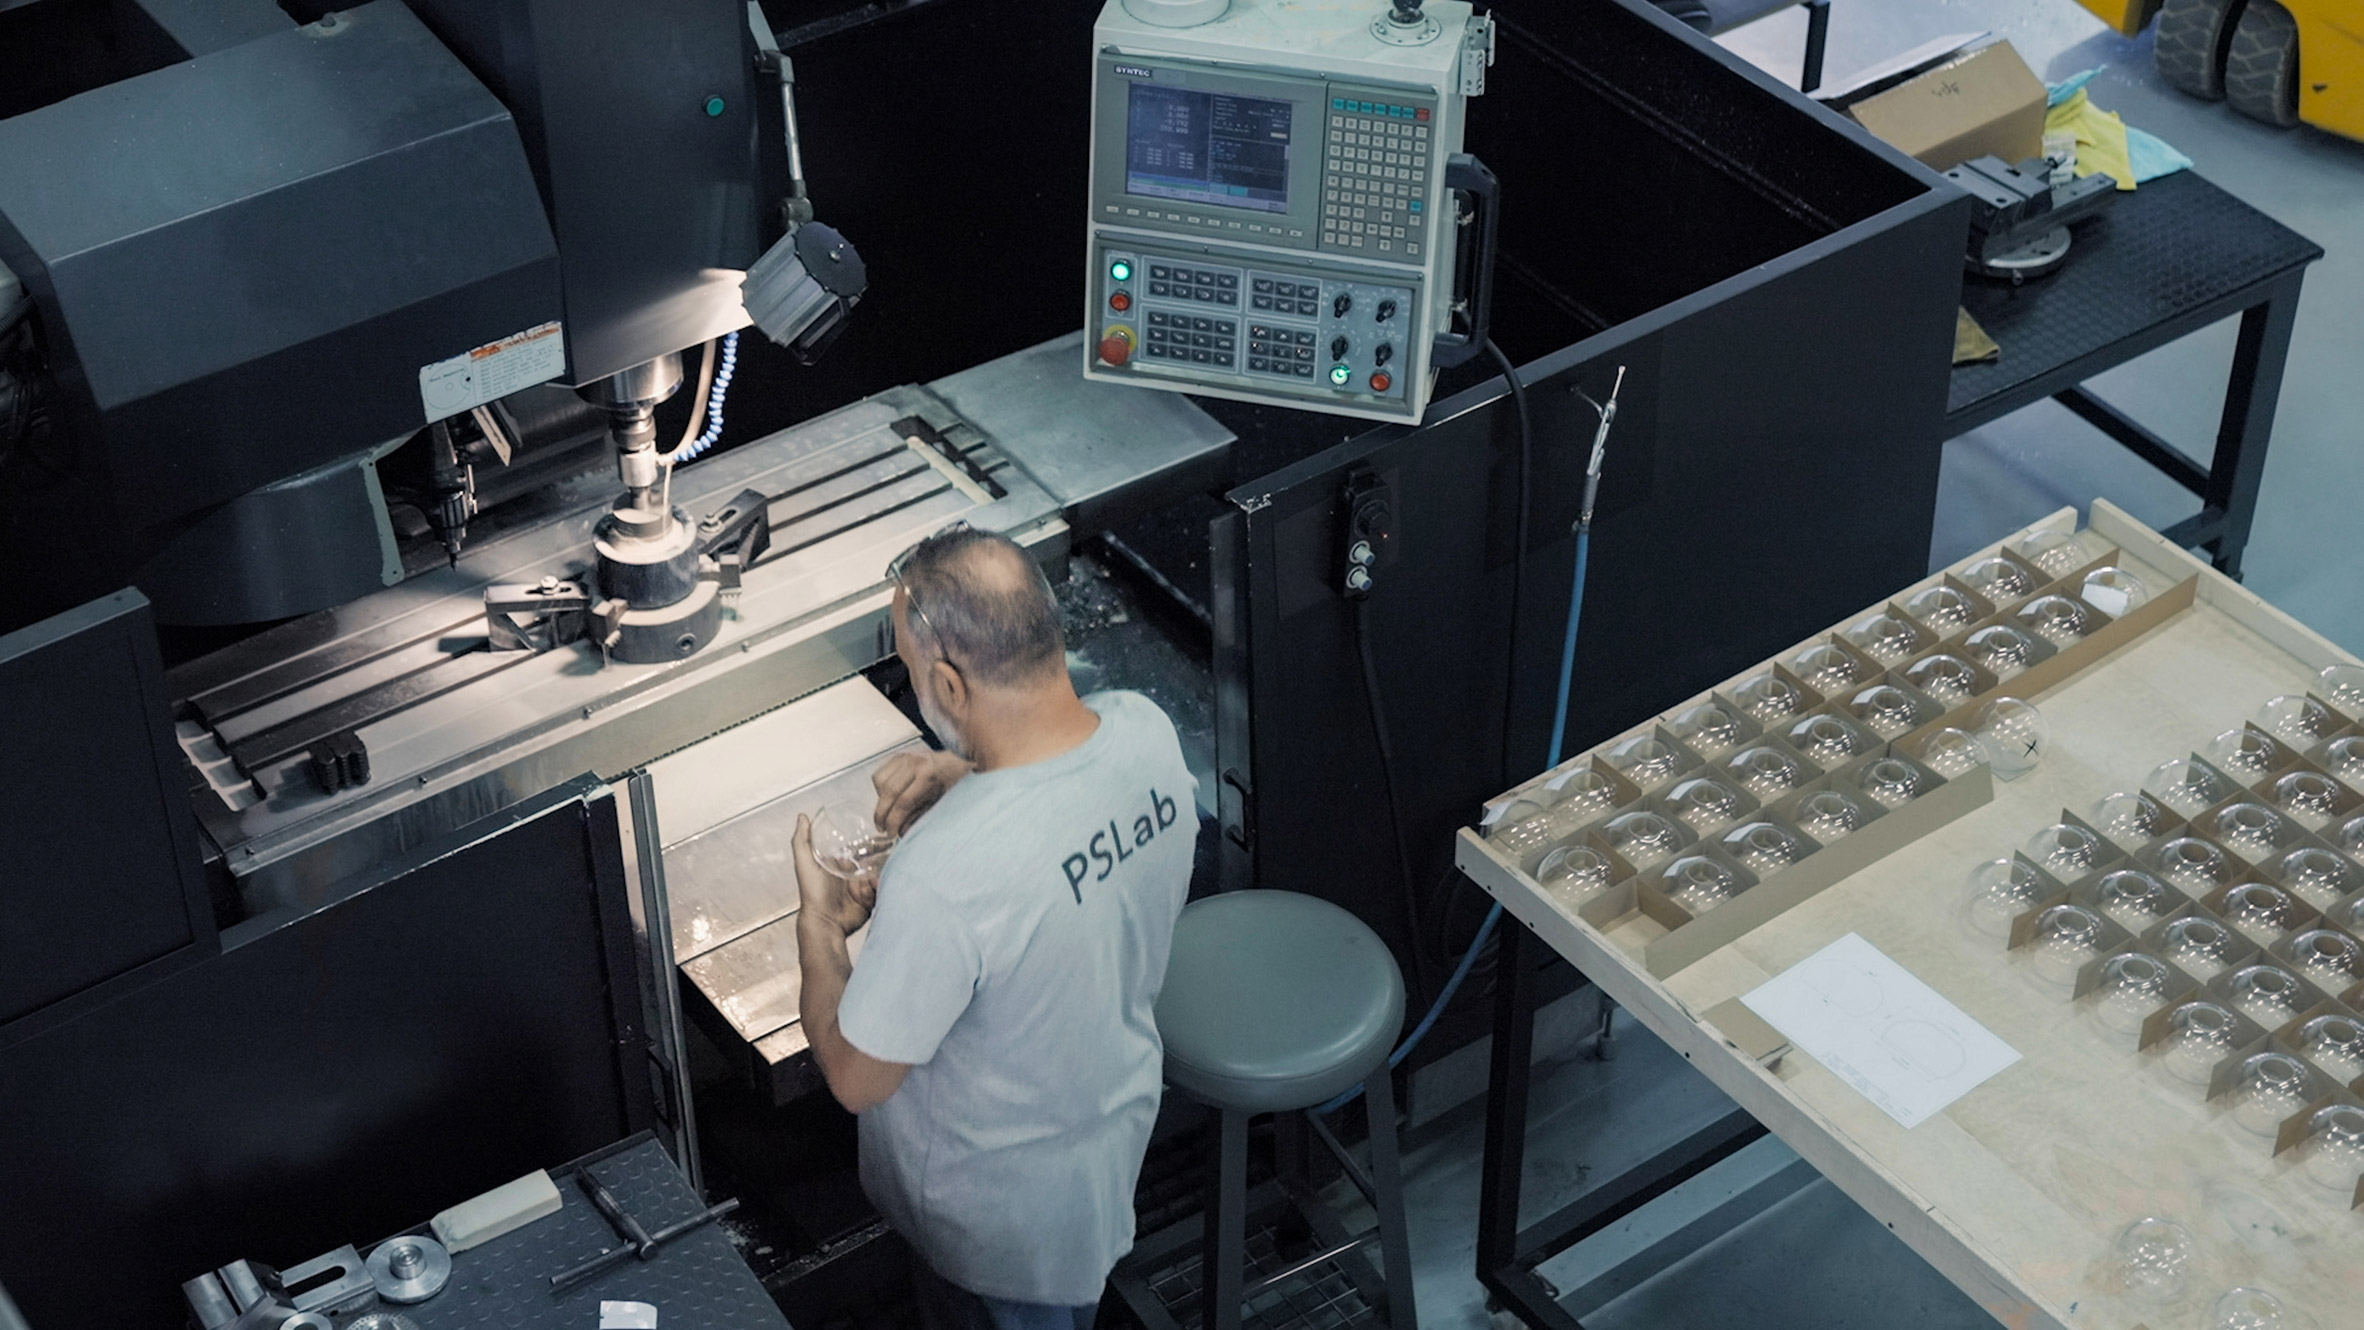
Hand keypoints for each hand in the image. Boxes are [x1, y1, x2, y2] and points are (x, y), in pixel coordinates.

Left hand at [794, 813, 876, 937]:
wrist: (825, 922)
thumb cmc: (813, 893)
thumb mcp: (805, 863)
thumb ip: (802, 841)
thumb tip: (802, 816)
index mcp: (840, 864)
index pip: (858, 848)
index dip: (869, 840)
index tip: (880, 832)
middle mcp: (853, 874)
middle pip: (873, 859)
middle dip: (882, 855)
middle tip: (890, 849)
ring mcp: (863, 887)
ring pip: (881, 873)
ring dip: (883, 870)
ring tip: (882, 869)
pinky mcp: (871, 900)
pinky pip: (883, 888)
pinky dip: (883, 885)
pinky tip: (877, 884)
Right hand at [873, 749, 972, 836]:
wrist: (956, 762)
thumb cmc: (952, 783)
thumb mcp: (941, 802)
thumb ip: (920, 817)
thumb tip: (900, 832)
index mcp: (928, 775)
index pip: (904, 802)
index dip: (894, 821)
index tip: (891, 833)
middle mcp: (914, 763)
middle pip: (889, 793)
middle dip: (882, 815)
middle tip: (882, 829)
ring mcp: (904, 757)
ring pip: (881, 783)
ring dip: (880, 802)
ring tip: (886, 814)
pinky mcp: (897, 757)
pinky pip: (880, 775)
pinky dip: (879, 789)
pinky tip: (887, 799)